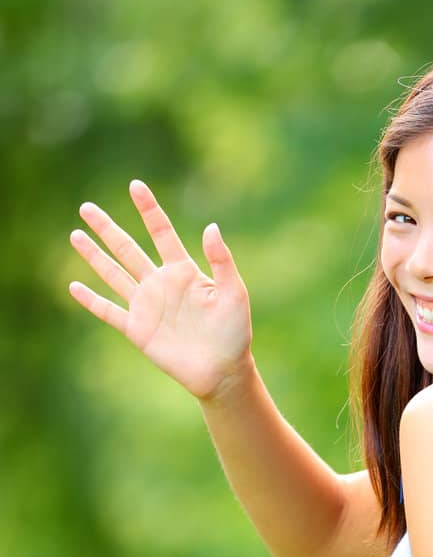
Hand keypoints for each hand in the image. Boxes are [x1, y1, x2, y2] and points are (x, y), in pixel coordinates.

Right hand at [68, 178, 253, 400]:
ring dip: (94, 255)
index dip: (149, 210)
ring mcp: (146, 306)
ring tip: (76, 234)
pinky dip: (91, 300)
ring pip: (113, 274)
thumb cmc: (234, 332)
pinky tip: (74, 286)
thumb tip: (211, 226)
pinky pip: (109, 311)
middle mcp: (160, 284)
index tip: (135, 186)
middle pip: (128, 249)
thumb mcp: (234, 293)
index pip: (161, 232)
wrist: (223, 370)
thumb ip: (222, 260)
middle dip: (107, 228)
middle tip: (86, 207)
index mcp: (183, 271)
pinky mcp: (137, 329)